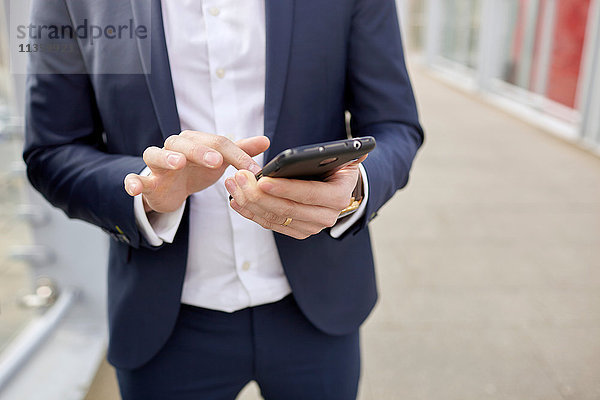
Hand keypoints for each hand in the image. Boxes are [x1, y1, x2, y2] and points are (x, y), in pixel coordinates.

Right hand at [124, 131, 269, 212]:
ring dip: (166, 157)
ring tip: (178, 163)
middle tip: (216, 160)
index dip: (237, 156)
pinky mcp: (146, 181)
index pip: (218, 143)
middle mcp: (174, 148)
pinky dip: (132, 182)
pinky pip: (134, 179)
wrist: (172, 189)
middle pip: (186, 144)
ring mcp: (158, 165)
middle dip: (201, 151)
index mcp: (196, 142)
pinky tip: (135, 188)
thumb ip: (241, 152)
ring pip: (155, 154)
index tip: (254, 171)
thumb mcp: (220, 161)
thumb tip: (265, 140)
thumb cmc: (197, 170)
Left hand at [225, 155, 366, 239]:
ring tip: (233, 184)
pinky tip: (236, 200)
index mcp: (338, 197)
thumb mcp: (344, 158)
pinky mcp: (297, 231)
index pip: (308, 194)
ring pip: (274, 218)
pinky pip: (269, 224)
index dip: (285, 188)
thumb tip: (360, 148)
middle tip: (239, 177)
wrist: (339, 189)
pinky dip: (251, 213)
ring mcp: (311, 228)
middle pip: (287, 209)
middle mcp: (326, 217)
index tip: (262, 180)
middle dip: (259, 194)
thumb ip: (348, 153)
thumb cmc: (337, 168)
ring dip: (250, 202)